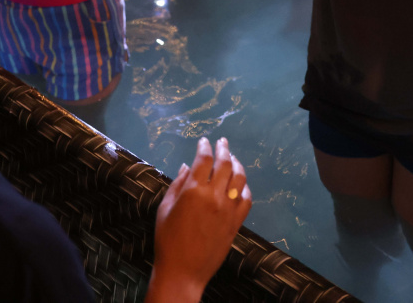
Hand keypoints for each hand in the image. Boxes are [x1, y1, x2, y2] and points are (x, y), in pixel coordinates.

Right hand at [151, 137, 251, 300]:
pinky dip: (245, 187)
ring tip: (233, 158)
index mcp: (193, 191)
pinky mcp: (236, 223)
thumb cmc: (167, 240)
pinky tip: (241, 184)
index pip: (204, 160)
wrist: (183, 272)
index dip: (205, 147)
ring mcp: (228, 210)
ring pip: (240, 178)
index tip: (204, 141)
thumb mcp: (165, 209)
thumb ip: (177, 184)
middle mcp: (213, 196)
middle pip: (225, 164)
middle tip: (222, 141)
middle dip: (224, 149)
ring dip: (237, 164)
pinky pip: (247, 199)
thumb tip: (187, 166)